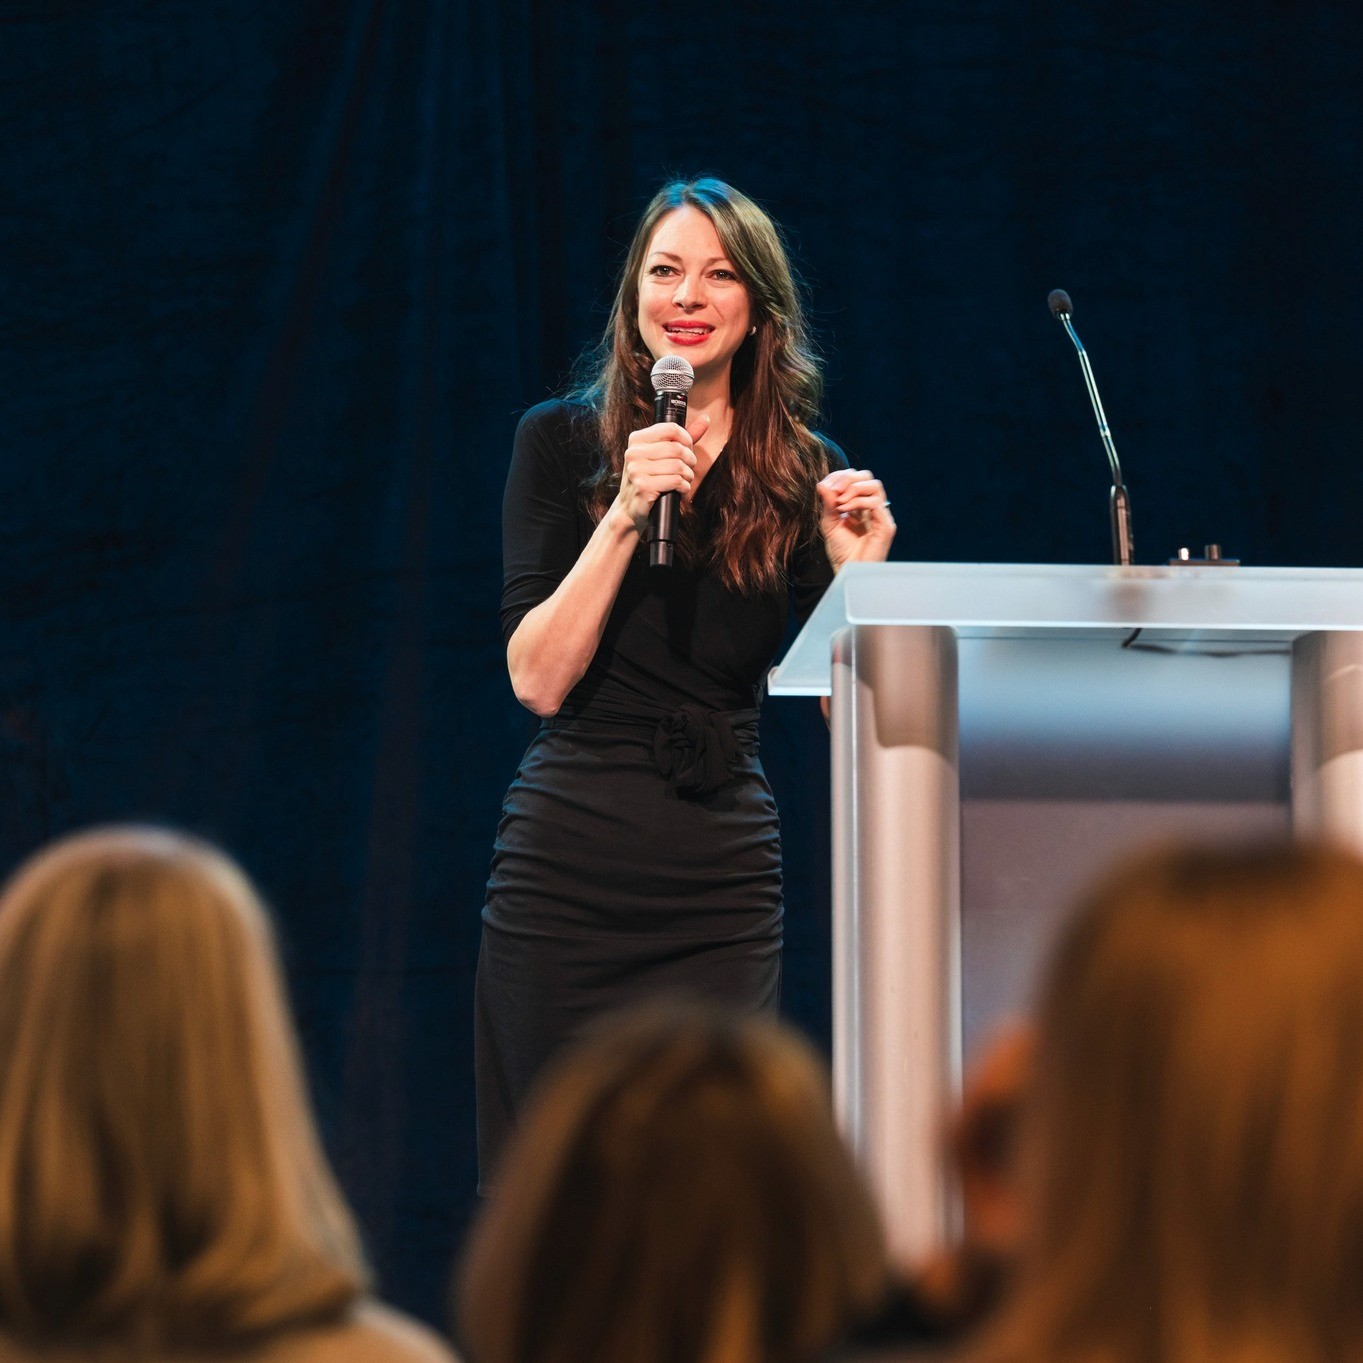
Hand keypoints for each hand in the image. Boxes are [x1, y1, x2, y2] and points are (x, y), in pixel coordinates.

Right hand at [613, 412, 710, 534]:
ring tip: (685, 480)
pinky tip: (680, 489)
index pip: (671, 429)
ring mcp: (636, 470)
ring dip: (688, 476)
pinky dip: (684, 487)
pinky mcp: (643, 487)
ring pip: (678, 466)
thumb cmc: (649, 479)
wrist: (630, 508)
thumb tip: (706, 419)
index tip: (688, 449)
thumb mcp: (662, 455)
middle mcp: (634, 453)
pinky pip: (675, 481)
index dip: (686, 439)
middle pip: (677, 449)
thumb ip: (682, 437)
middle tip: (689, 469)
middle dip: (690, 461)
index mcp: (637, 439)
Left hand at [817, 467, 895, 569]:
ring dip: (853, 488)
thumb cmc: (841, 552)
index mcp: (860, 505)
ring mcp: (881, 516)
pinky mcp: (886, 525)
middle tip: (834, 491)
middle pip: (866, 477)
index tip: (825, 488)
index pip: (855, 479)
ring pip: (874, 485)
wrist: (848, 571)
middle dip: (847, 478)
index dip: (840, 477)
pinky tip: (844, 510)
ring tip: (839, 502)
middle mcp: (872, 508)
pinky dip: (857, 502)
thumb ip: (828, 504)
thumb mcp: (829, 524)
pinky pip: (875, 503)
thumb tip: (822, 484)